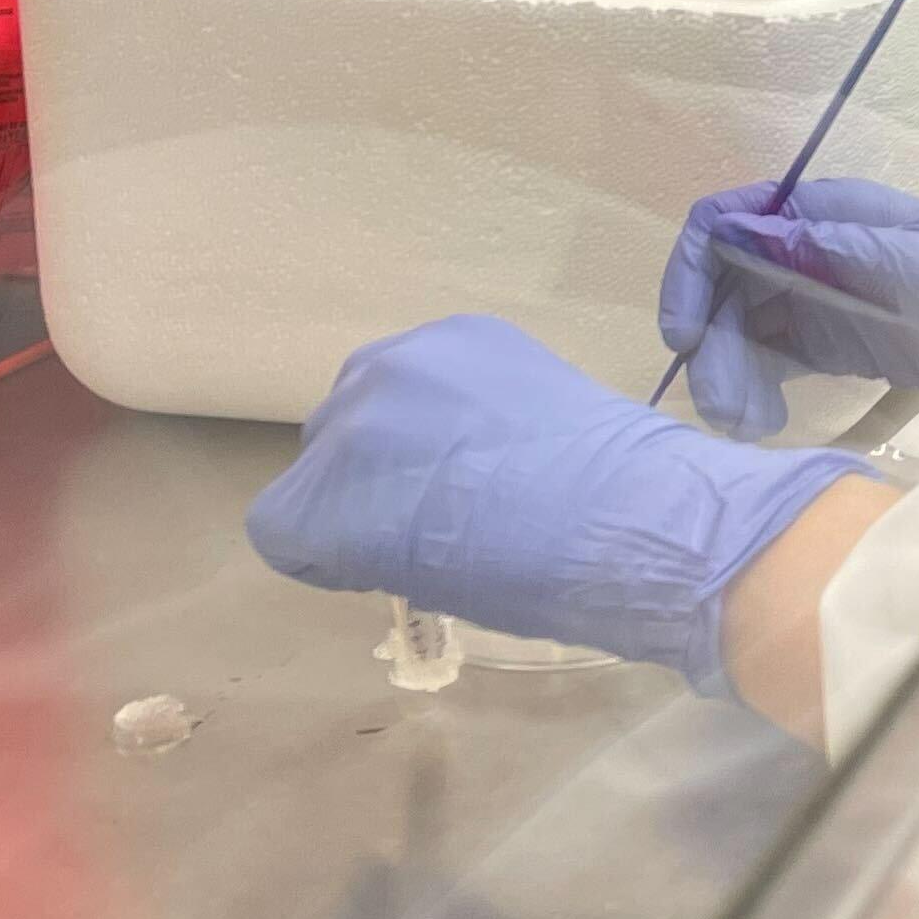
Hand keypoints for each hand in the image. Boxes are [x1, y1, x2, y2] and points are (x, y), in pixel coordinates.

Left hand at [245, 315, 870, 689]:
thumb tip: (454, 485)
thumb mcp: (546, 423)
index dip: (414, 458)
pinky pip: (286, 532)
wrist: (632, 523)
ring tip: (415, 557)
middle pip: (344, 431)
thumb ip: (485, 432)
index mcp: (457, 341)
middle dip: (374, 481)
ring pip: (313, 482)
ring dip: (350, 518)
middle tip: (432, 529)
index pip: (394, 397)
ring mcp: (355, 426)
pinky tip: (381, 577)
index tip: (454, 496)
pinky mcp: (325, 498)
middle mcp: (394, 364)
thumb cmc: (625, 490)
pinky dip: (321, 561)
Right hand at [658, 176, 918, 436]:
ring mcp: (826, 299)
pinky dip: (757, 388)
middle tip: (728, 411)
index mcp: (833, 214)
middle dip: (712, 344)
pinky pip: (775, 359)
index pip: (728, 222)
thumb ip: (834, 247)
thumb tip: (745, 231)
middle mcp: (817, 250)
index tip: (686, 335)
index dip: (692, 272)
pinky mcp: (841, 343)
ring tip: (751, 428)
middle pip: (725, 284)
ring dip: (730, 374)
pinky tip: (766, 424)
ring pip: (743, 327)